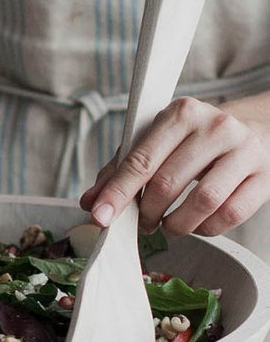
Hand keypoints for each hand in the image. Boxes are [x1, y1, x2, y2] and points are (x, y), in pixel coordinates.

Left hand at [80, 92, 269, 236]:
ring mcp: (244, 150)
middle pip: (167, 183)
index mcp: (181, 113)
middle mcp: (215, 126)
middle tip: (142, 223)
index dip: (117, 193)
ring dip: (177, 224)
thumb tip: (90, 202)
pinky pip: (230, 215)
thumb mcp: (155, 143)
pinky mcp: (264, 176)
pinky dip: (207, 228)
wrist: (252, 129)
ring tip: (169, 224)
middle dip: (147, 213)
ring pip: (203, 202)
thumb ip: (120, 170)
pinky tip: (198, 223)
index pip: (141, 160)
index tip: (101, 216)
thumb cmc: (193, 140)